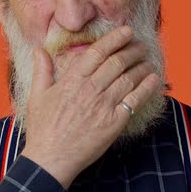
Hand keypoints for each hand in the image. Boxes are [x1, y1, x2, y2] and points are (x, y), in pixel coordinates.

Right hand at [20, 25, 163, 188]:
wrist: (51, 159)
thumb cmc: (42, 130)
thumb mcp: (36, 97)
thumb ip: (42, 71)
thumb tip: (39, 50)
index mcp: (72, 81)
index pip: (97, 52)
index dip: (114, 39)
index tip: (126, 31)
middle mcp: (90, 90)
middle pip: (117, 62)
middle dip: (133, 49)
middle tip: (141, 45)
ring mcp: (103, 106)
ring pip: (129, 78)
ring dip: (142, 66)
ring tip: (148, 60)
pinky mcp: (114, 122)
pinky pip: (135, 100)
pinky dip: (147, 87)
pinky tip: (154, 79)